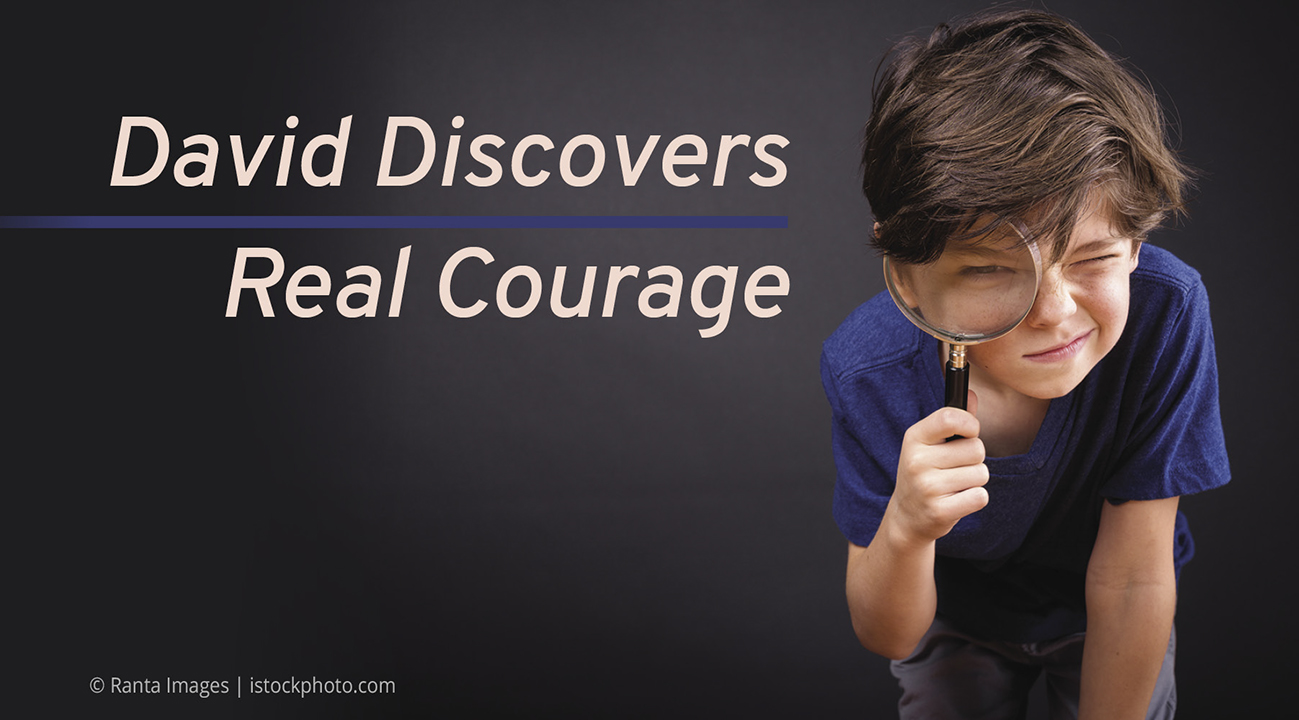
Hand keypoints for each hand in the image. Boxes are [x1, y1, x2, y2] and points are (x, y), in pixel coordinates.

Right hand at [884, 391, 988, 547]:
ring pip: (981, 473)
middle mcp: (918, 461)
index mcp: (914, 438)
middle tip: (954, 468)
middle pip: (976, 449)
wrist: (907, 517)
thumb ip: (953, 419)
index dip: (970, 424)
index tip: (970, 432)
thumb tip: (972, 394)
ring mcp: (927, 487)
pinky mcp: (940, 511)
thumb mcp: (929, 444)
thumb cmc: (924, 473)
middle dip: (974, 459)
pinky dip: (975, 498)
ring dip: (975, 480)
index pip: (950, 417)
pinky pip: (980, 496)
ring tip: (954, 485)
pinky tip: (957, 500)